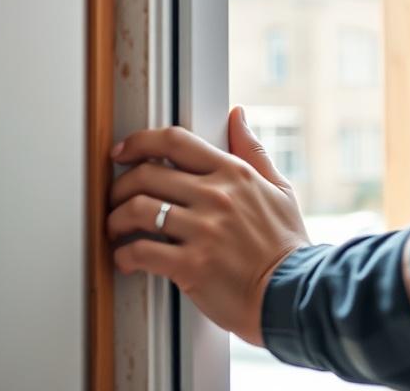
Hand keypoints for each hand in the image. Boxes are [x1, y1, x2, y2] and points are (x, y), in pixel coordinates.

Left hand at [107, 107, 309, 345]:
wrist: (293, 294)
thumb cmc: (286, 246)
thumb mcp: (278, 188)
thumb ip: (253, 150)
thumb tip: (238, 115)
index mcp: (234, 173)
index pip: (175, 141)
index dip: (139, 142)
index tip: (123, 152)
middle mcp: (216, 196)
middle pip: (146, 174)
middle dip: (120, 186)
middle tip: (116, 199)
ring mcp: (203, 230)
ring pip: (136, 210)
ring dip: (116, 220)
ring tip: (116, 230)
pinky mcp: (191, 265)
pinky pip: (140, 251)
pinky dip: (123, 255)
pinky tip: (126, 260)